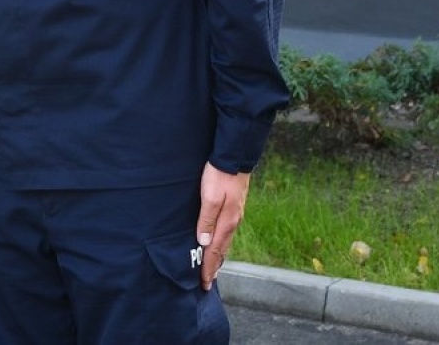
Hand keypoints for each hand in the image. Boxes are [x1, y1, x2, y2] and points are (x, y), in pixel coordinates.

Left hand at [196, 163, 251, 289]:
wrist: (234, 157)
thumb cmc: (220, 175)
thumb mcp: (210, 197)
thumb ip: (207, 219)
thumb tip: (203, 242)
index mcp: (227, 222)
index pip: (215, 250)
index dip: (209, 267)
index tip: (204, 283)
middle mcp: (233, 221)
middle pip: (222, 249)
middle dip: (215, 266)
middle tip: (208, 281)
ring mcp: (235, 214)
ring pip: (225, 241)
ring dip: (218, 256)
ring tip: (214, 267)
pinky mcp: (234, 207)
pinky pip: (227, 232)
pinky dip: (221, 243)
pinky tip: (218, 242)